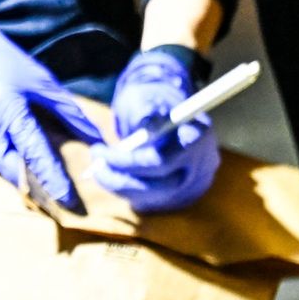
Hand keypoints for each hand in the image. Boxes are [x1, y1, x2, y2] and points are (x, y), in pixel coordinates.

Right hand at [0, 5, 100, 206]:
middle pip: (16, 172)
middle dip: (38, 185)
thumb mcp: (41, 81)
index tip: (68, 198)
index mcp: (7, 111)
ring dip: (26, 170)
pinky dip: (11, 154)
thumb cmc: (3, 61)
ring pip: (6, 166)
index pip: (34, 153)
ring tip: (45, 169)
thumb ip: (68, 112)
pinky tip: (18, 144)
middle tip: (61, 194)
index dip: (52, 177)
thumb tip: (94, 137)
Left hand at [90, 48, 220, 212]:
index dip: (125, 161)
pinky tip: (117, 178)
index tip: (98, 152)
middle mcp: (202, 165)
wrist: (172, 113)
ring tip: (101, 171)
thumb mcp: (149, 97)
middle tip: (95, 168)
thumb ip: (148, 109)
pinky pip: (156, 202)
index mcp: (196, 136)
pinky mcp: (187, 194)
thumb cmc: (155, 102)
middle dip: (121, 179)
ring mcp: (197, 183)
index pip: (159, 161)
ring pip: (157, 198)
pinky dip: (132, 193)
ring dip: (122, 188)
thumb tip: (146, 119)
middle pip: (160, 186)